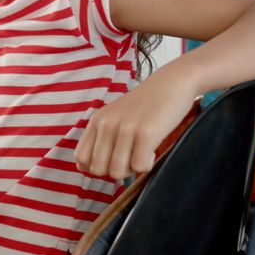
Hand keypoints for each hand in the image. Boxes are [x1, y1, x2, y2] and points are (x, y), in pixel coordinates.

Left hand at [74, 82, 196, 179]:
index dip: (96, 167)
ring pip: (117, 172)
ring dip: (132, 169)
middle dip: (116, 170)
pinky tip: (152, 150)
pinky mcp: (146, 133)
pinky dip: (147, 165)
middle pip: (98, 169)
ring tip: (142, 152)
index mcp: (97, 120)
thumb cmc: (146, 105)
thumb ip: (98, 139)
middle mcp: (107, 123)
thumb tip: (82, 167)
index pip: (81, 158)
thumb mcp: (115, 117)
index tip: (113, 159)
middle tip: (131, 156)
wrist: (173, 82)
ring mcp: (126, 128)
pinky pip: (139, 167)